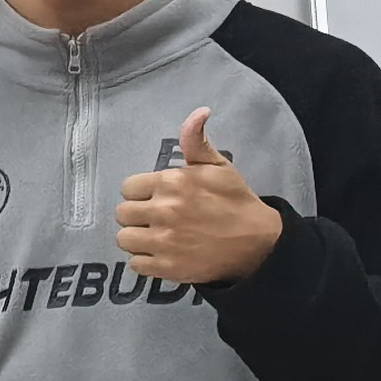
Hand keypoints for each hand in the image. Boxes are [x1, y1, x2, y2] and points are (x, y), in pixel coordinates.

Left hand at [116, 107, 284, 285]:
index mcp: (171, 183)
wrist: (258, 243)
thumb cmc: (235, 202)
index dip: (141, 193)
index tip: (156, 199)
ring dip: (138, 239)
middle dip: (137, 216)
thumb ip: (196, 141)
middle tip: (157, 219)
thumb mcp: (217, 166)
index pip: (128, 188)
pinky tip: (163, 254)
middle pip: (122, 214)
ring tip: (157, 237)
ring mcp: (164, 241)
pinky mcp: (166, 268)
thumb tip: (199, 112)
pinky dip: (146, 262)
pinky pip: (135, 264)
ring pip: (124, 239)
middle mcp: (163, 211)